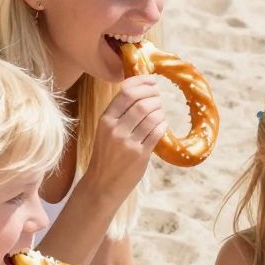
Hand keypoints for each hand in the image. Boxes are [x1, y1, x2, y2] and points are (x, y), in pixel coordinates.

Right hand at [86, 76, 168, 200]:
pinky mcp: (140, 155)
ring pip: (151, 116)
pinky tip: (161, 125)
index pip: (125, 93)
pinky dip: (162, 125)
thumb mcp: (105, 131)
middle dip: (154, 95)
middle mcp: (115, 129)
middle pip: (141, 103)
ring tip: (160, 112)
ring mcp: (128, 143)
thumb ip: (120, 114)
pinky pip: (157, 132)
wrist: (102, 184)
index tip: (152, 80)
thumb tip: (141, 92)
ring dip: (160, 110)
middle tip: (158, 96)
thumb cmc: (106, 155)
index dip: (142, 82)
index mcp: (105, 120)